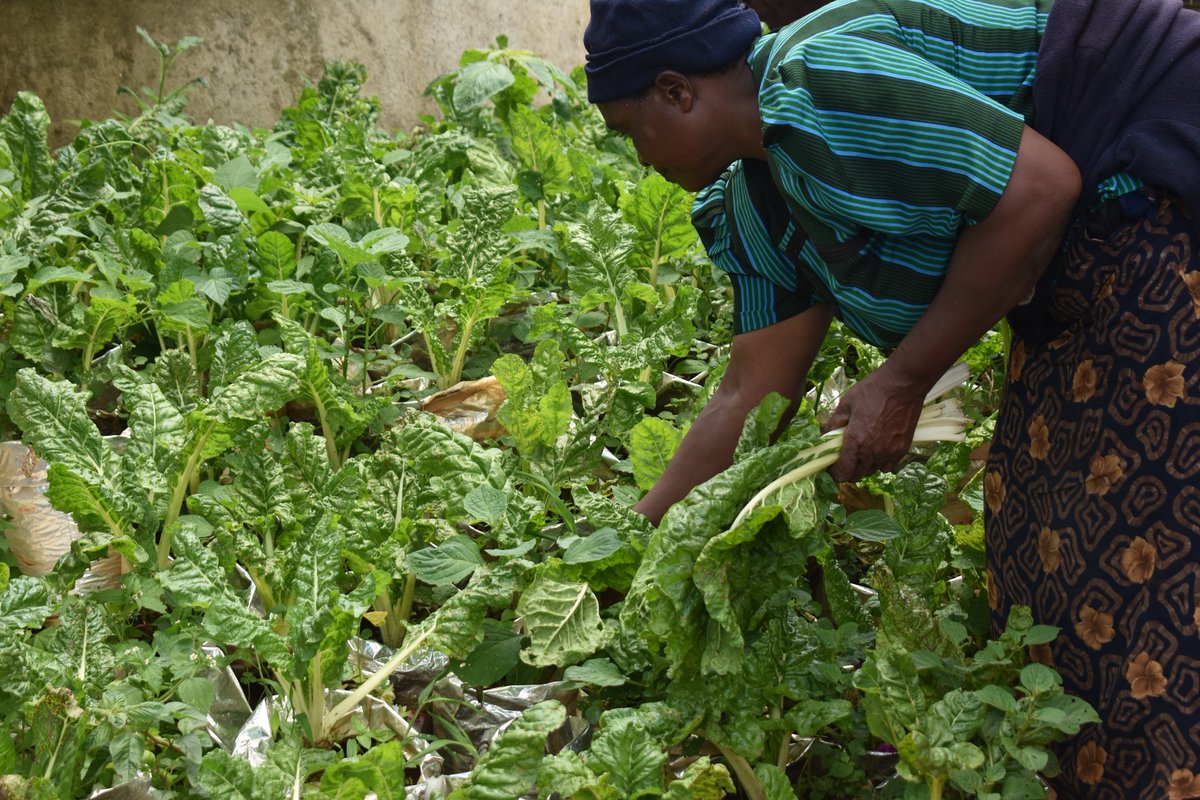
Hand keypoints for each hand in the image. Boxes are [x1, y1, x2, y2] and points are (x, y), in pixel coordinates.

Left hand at [822, 362, 928, 482]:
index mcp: (856, 442)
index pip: (843, 472)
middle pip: (857, 475)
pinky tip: (877, 451)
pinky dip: (881, 463)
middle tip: (844, 459)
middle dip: (847, 471)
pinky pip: (888, 466)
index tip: (832, 466)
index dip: (834, 472)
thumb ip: (833, 424)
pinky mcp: (903, 449)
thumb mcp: (846, 404)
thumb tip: (825, 437)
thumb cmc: (872, 390)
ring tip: (861, 453)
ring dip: (864, 467)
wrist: (904, 384)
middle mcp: (873, 452)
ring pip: (872, 471)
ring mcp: (890, 452)